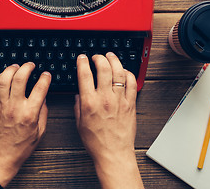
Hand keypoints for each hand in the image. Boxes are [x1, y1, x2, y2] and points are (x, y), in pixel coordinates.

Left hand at [0, 63, 50, 186]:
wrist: (1, 156)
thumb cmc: (21, 147)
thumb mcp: (40, 131)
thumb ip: (43, 112)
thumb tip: (43, 97)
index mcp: (29, 114)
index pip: (40, 88)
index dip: (45, 78)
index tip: (46, 75)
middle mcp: (15, 107)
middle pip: (20, 78)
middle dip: (27, 67)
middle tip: (31, 65)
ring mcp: (1, 106)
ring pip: (4, 79)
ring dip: (11, 69)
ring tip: (17, 66)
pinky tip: (4, 76)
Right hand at [74, 53, 142, 188]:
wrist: (113, 153)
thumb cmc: (96, 141)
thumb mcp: (79, 123)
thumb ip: (78, 105)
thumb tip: (79, 94)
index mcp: (90, 102)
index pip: (85, 75)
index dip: (82, 62)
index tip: (82, 58)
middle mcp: (105, 98)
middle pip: (104, 68)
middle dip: (99, 58)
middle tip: (96, 56)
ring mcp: (120, 100)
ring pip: (119, 72)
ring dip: (114, 60)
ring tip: (110, 56)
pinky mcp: (131, 104)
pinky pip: (132, 83)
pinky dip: (128, 73)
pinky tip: (124, 71)